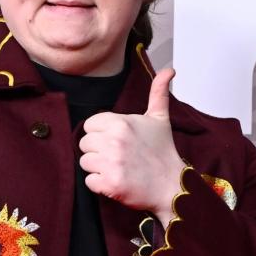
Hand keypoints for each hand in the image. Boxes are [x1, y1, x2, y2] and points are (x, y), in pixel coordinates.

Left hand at [79, 68, 184, 224]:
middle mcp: (114, 141)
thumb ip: (158, 92)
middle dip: (98, 151)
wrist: (172, 185)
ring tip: (118, 168)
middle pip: (84, 144)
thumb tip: (170, 70)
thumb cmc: (163, 152)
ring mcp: (111, 163)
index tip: (116, 141)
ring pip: (85, 162)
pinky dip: (100, 185)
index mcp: (120, 123)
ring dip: (98, 168)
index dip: (101, 134)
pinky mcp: (109, 184)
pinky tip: (116, 181)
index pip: (90, 125)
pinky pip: (89, 182)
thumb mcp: (160, 119)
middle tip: (118, 157)